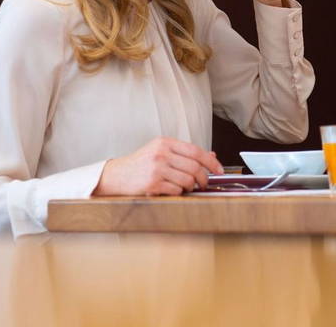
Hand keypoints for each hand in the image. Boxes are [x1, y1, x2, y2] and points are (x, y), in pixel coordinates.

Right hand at [93, 137, 223, 195]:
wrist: (116, 176)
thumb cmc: (140, 164)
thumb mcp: (161, 152)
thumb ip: (185, 154)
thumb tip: (212, 156)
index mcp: (165, 143)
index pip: (196, 151)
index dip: (211, 162)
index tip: (219, 170)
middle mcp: (161, 153)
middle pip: (195, 166)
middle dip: (204, 178)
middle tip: (204, 184)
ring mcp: (157, 168)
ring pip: (187, 180)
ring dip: (191, 187)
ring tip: (186, 187)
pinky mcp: (152, 183)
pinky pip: (176, 190)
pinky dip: (179, 192)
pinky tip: (172, 190)